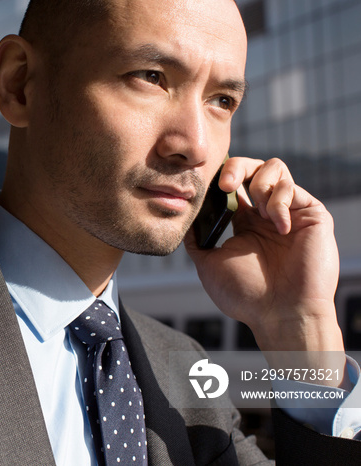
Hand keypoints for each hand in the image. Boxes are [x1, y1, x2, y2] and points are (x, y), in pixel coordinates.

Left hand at [185, 157, 342, 355]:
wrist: (279, 314)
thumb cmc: (245, 296)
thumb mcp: (208, 264)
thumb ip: (196, 239)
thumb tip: (183, 218)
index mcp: (244, 222)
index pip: (233, 184)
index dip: (219, 176)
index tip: (206, 182)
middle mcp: (266, 214)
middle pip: (252, 167)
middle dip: (235, 166)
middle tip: (224, 184)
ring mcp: (289, 212)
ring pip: (274, 167)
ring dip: (258, 183)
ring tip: (255, 212)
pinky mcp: (312, 214)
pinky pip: (292, 188)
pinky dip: (279, 203)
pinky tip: (280, 228)